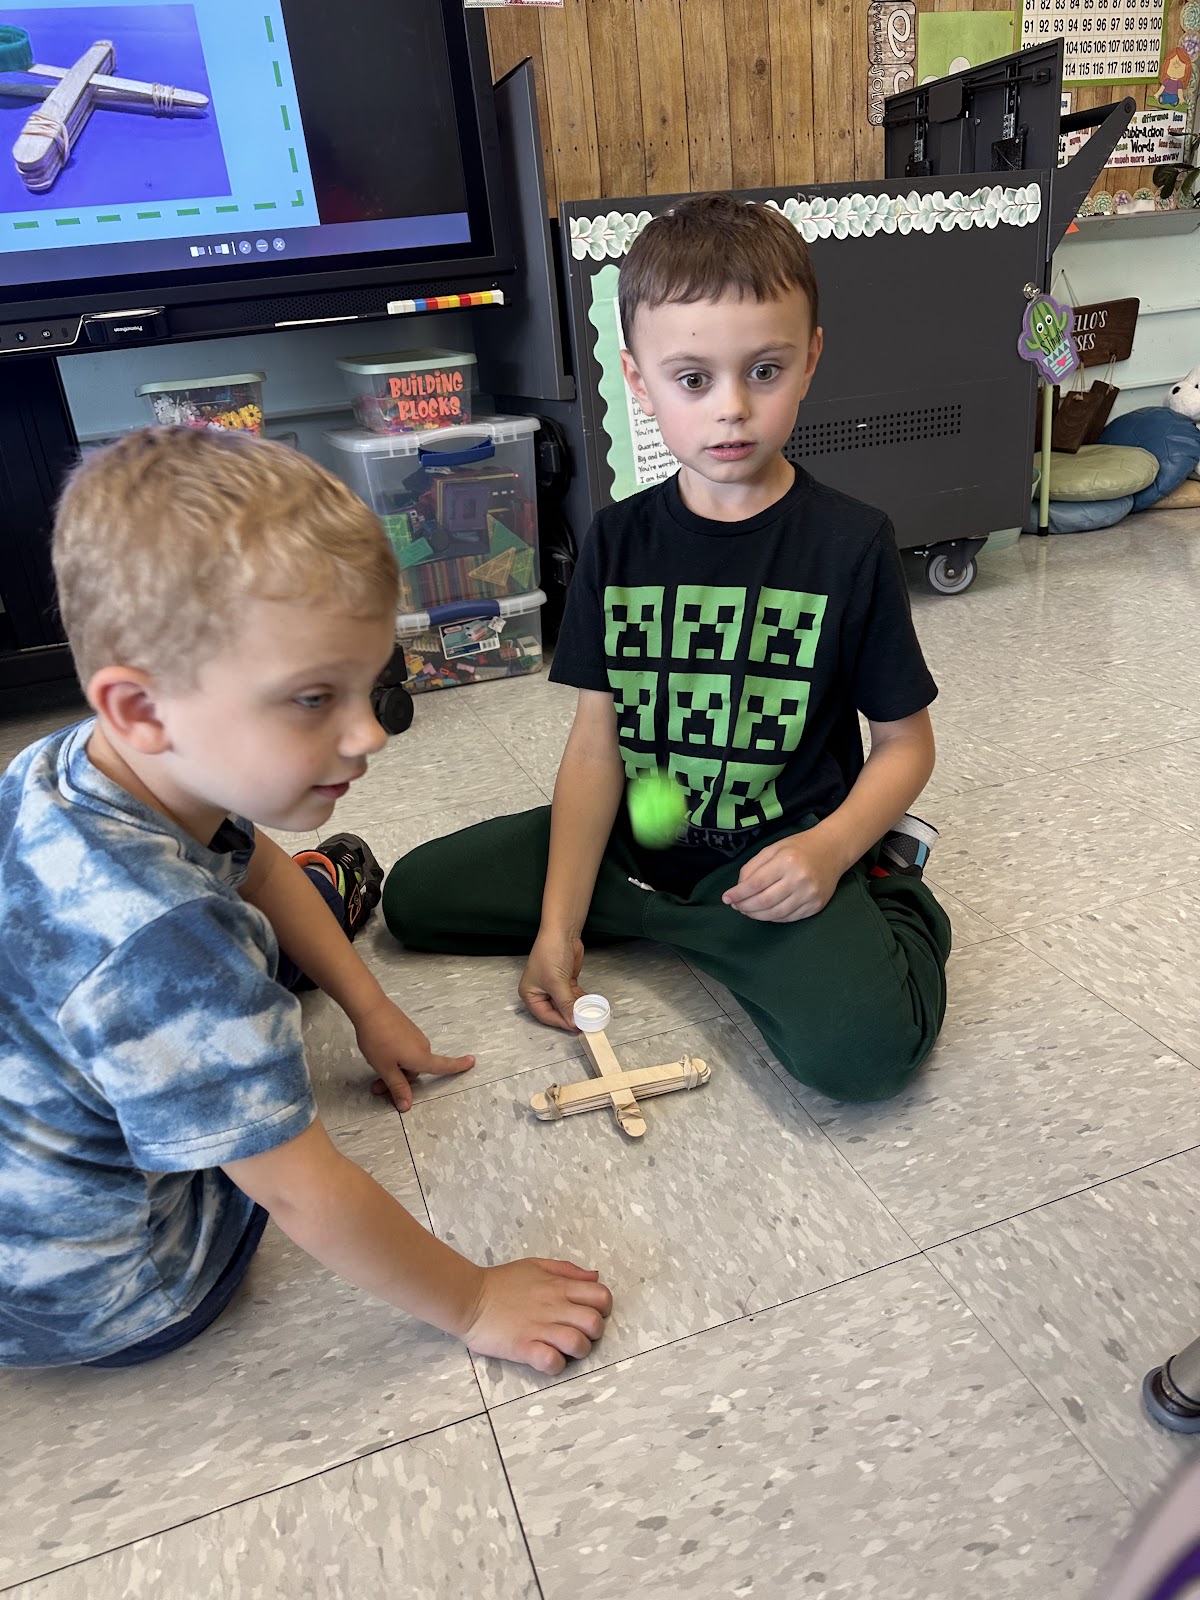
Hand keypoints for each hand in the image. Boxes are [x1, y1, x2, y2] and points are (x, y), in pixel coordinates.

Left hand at [355, 998, 474, 1111]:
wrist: (370, 1008)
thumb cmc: (379, 1040)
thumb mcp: (386, 1068)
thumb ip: (397, 1087)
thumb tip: (407, 1106)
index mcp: (421, 1057)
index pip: (444, 1066)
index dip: (458, 1066)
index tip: (472, 1061)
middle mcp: (422, 1046)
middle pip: (416, 1069)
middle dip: (400, 1078)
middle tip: (377, 1087)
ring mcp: (414, 1036)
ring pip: (408, 1059)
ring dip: (395, 1067)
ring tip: (375, 1067)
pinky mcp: (406, 1028)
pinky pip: (404, 1048)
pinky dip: (394, 1055)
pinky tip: (379, 1050)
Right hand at [461, 1258, 612, 1374]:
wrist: (468, 1297)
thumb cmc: (502, 1282)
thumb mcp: (536, 1265)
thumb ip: (567, 1270)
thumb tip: (595, 1277)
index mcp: (559, 1286)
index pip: (602, 1296)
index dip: (602, 1308)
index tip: (589, 1313)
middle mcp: (554, 1307)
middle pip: (595, 1323)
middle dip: (594, 1333)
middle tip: (579, 1334)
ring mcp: (539, 1328)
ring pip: (578, 1344)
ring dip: (577, 1351)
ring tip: (564, 1349)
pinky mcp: (523, 1347)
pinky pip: (551, 1361)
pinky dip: (554, 1364)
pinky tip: (547, 1358)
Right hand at [519, 931, 584, 1029]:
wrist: (563, 932)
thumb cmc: (550, 953)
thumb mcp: (557, 982)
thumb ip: (566, 1004)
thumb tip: (574, 1022)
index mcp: (530, 994)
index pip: (545, 1015)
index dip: (561, 1022)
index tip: (576, 1027)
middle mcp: (540, 993)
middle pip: (556, 1012)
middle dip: (570, 1016)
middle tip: (585, 1022)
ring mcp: (554, 988)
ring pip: (566, 1005)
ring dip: (577, 1009)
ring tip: (590, 1014)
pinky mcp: (565, 982)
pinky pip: (573, 997)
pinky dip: (581, 1001)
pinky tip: (590, 1005)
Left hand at [722, 830, 844, 921]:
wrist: (833, 850)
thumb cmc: (799, 847)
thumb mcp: (773, 848)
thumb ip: (753, 867)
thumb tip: (738, 889)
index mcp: (786, 861)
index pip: (756, 883)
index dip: (738, 893)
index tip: (726, 898)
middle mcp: (800, 879)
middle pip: (764, 901)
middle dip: (745, 906)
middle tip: (736, 906)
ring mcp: (810, 895)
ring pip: (776, 913)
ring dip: (757, 915)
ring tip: (747, 910)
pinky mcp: (816, 906)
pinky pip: (789, 917)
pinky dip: (773, 918)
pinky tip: (765, 913)